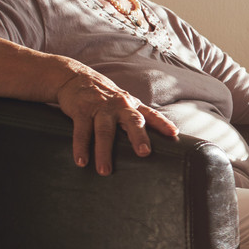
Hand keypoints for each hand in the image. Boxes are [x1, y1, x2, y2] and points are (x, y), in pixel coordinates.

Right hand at [55, 68, 178, 175]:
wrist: (75, 77)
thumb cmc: (103, 97)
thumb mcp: (122, 103)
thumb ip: (133, 119)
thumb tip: (148, 144)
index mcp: (131, 105)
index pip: (150, 114)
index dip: (162, 123)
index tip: (173, 133)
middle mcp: (119, 106)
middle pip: (132, 121)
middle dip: (139, 137)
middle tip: (144, 153)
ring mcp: (100, 108)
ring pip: (104, 131)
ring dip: (104, 152)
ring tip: (105, 171)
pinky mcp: (81, 111)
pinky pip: (82, 132)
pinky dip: (81, 147)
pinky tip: (82, 161)